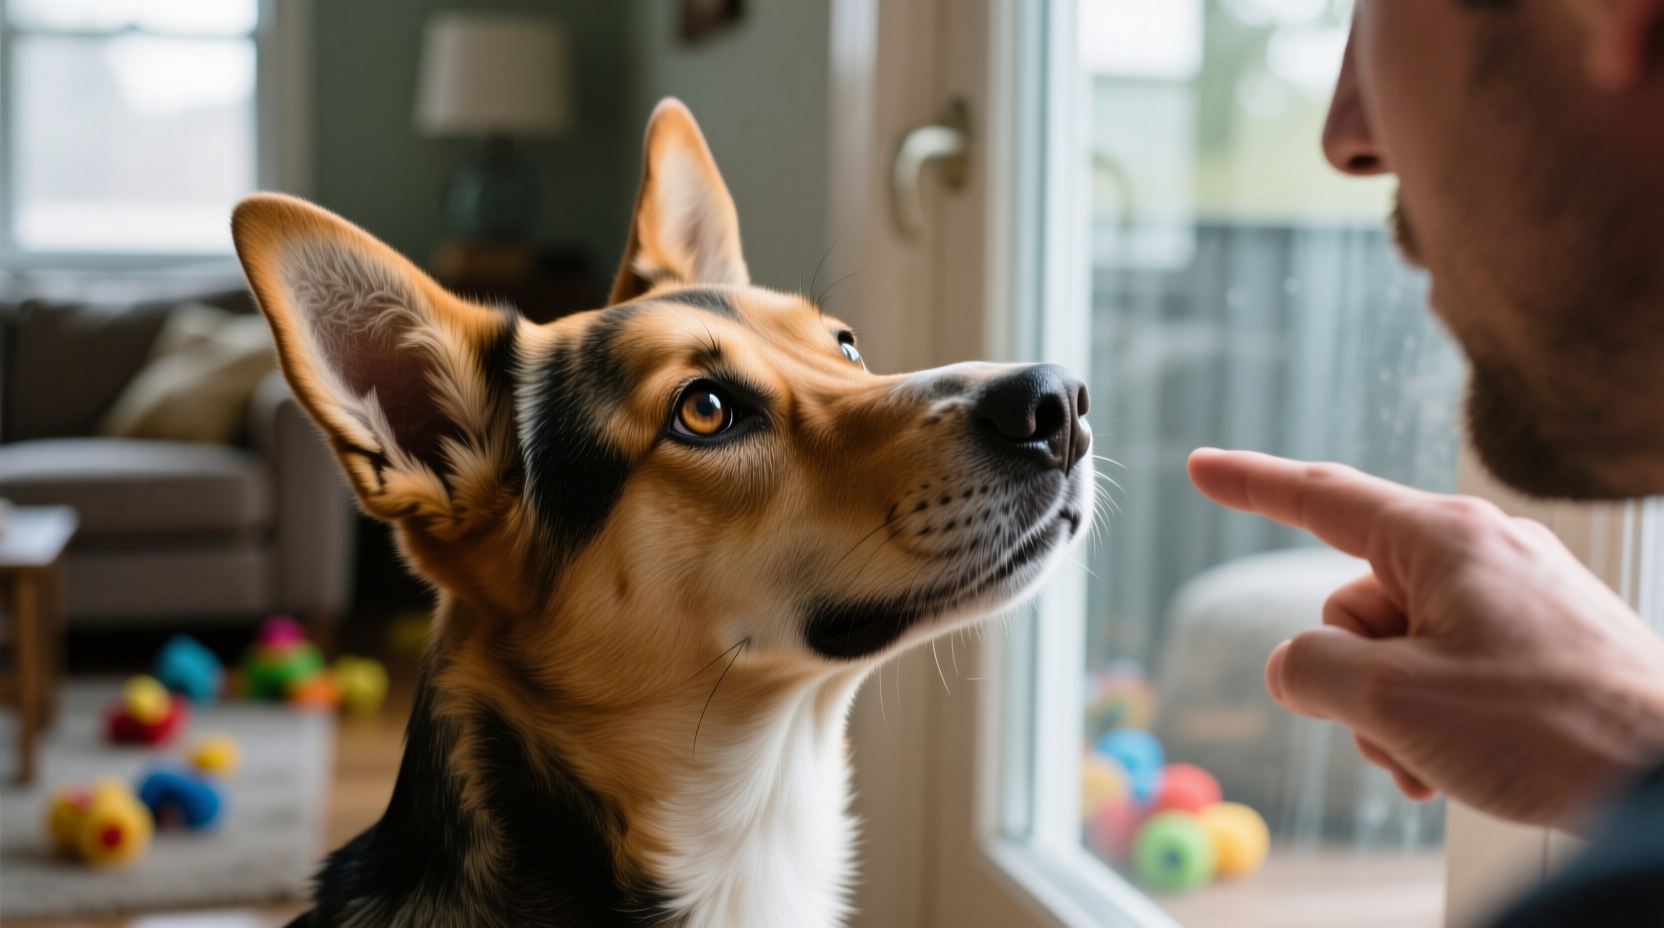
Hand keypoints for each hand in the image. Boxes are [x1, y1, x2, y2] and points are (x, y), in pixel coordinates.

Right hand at [1188, 448, 1663, 828]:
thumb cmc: (1547, 728)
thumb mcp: (1392, 700)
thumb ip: (1309, 668)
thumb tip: (1297, 664)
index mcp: (1442, 540)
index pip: (1320, 497)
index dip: (1250, 484)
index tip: (1201, 467)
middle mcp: (1481, 551)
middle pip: (1356, 601)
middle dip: (1354, 674)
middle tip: (1397, 729)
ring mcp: (1518, 595)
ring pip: (1402, 644)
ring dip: (1395, 709)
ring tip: (1437, 759)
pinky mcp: (1544, 639)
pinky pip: (1453, 664)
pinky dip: (1436, 714)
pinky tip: (1457, 763)